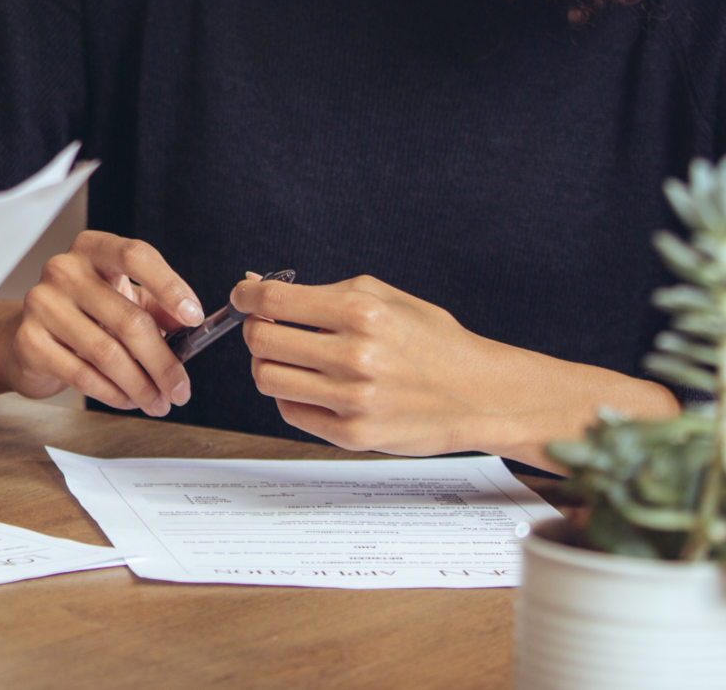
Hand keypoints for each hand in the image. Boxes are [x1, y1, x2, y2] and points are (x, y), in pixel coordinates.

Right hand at [0, 232, 203, 414]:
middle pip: (128, 317)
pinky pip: (82, 374)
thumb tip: (190, 329)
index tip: (194, 317)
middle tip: (180, 390)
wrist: (29, 340)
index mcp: (93, 249)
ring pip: (107, 352)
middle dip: (162, 362)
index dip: (169, 286)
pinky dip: (113, 394)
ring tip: (157, 402)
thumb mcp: (125, 301)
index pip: (136, 255)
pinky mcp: (29, 341)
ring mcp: (41, 303)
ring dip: (141, 385)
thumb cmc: (86, 316)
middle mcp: (64, 269)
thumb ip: (159, 310)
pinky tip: (127, 400)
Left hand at [233, 273, 675, 464]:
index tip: (244, 298)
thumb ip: (321, 292)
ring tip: (298, 360)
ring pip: (267, 379)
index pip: (273, 301)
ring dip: (272, 365)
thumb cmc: (431, 341)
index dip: (246, 297)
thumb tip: (257, 289)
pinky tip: (319, 386)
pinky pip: (291, 412)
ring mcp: (353, 400)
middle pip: (260, 342)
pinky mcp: (353, 435)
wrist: (481, 394)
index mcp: (362, 312)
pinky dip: (294, 396)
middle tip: (272, 329)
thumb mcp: (384, 297)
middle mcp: (355, 356)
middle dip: (257, 331)